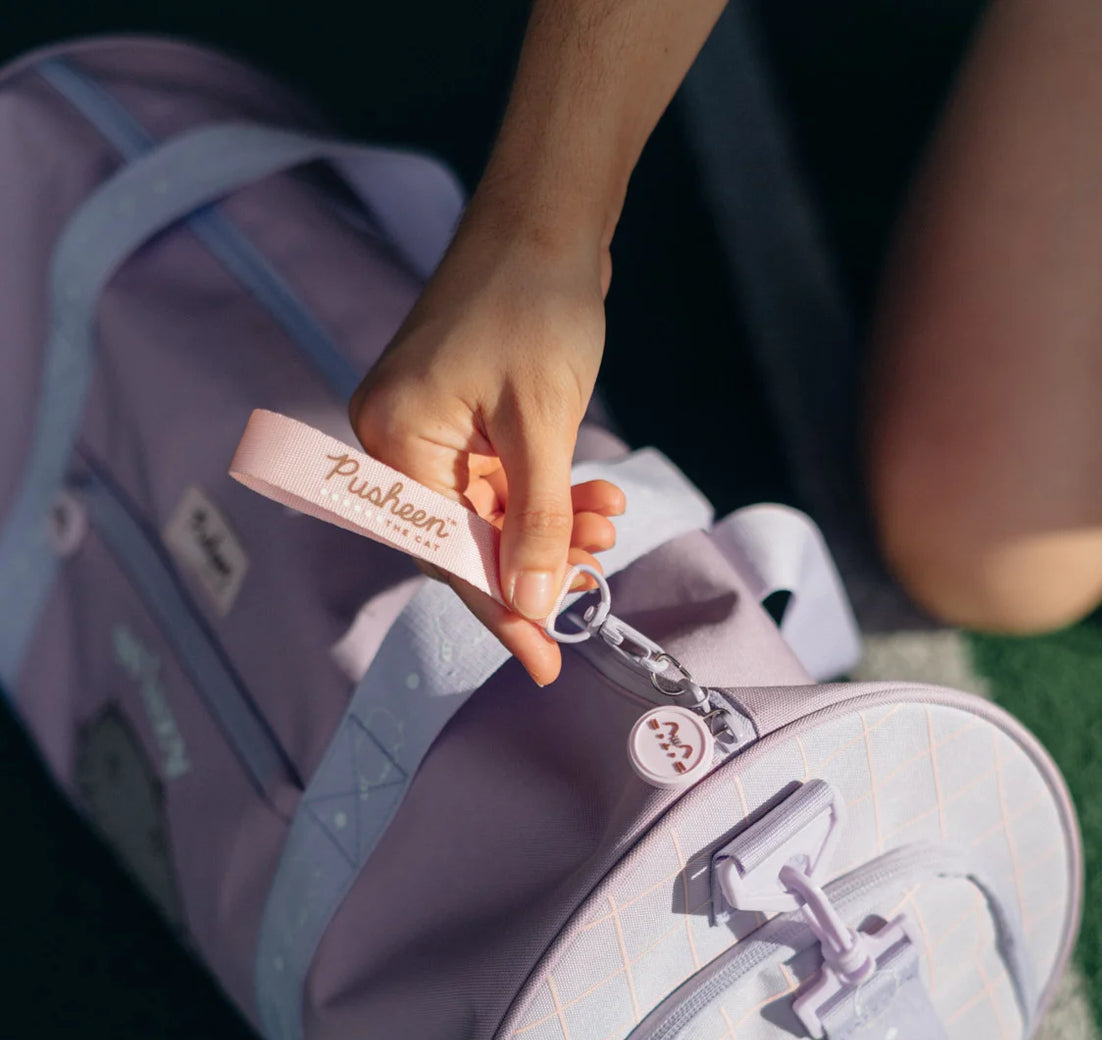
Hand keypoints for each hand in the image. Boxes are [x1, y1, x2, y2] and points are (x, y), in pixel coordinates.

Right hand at [350, 205, 621, 685]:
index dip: (498, 611)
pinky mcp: (464, 418)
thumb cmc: (536, 301)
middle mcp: (399, 438)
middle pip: (466, 540)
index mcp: (395, 438)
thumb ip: (536, 523)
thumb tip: (531, 604)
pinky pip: (504, 483)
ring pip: (492, 514)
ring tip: (606, 529)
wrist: (549, 218)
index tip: (543, 660)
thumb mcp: (543, 425)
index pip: (445, 552)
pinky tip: (595, 503)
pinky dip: (549, 498)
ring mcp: (431, 428)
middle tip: (591, 592)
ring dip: (552, 530)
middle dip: (534, 564)